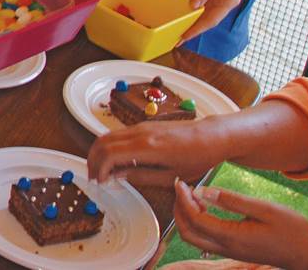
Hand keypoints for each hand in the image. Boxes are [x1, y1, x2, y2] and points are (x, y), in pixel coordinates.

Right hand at [87, 119, 226, 186]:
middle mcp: (140, 133)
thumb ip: (141, 176)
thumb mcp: (171, 175)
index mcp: (146, 147)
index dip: (99, 168)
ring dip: (99, 152)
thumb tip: (118, 176)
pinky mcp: (144, 125)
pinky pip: (118, 134)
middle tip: (93, 177)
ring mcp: (141, 126)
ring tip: (100, 170)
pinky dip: (109, 146)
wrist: (213, 136)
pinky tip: (115, 161)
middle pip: (102, 142)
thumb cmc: (198, 157)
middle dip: (93, 160)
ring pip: (107, 135)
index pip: (109, 154)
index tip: (99, 182)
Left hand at [173, 181, 307, 269]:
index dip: (183, 200)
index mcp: (232, 237)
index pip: (195, 219)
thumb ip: (233, 200)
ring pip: (194, 238)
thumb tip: (204, 191)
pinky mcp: (233, 250)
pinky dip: (198, 222)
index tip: (181, 182)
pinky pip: (205, 239)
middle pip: (187, 232)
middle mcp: (226, 248)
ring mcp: (229, 251)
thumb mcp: (265, 209)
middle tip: (181, 188)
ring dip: (187, 217)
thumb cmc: (293, 231)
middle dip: (178, 209)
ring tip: (192, 194)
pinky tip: (205, 206)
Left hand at [180, 0, 243, 41]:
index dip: (198, 29)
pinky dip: (188, 8)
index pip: (212, 20)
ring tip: (175, 32)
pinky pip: (197, 4)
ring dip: (189, 22)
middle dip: (192, 31)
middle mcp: (223, 5)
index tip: (185, 35)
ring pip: (201, 15)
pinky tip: (177, 13)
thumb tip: (193, 5)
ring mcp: (217, 1)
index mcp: (229, 2)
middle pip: (206, 21)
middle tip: (177, 40)